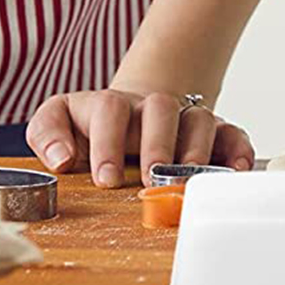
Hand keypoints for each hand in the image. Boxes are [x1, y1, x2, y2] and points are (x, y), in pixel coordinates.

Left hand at [26, 86, 253, 187]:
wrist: (126, 116)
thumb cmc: (88, 130)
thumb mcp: (57, 124)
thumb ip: (47, 135)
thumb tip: (62, 159)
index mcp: (109, 105)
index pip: (109, 109)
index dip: (107, 142)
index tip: (105, 179)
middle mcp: (149, 107)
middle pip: (160, 108)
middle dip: (157, 144)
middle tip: (151, 178)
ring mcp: (182, 119)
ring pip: (199, 119)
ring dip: (196, 148)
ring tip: (188, 178)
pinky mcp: (210, 134)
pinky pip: (231, 134)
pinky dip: (237, 150)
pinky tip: (235, 170)